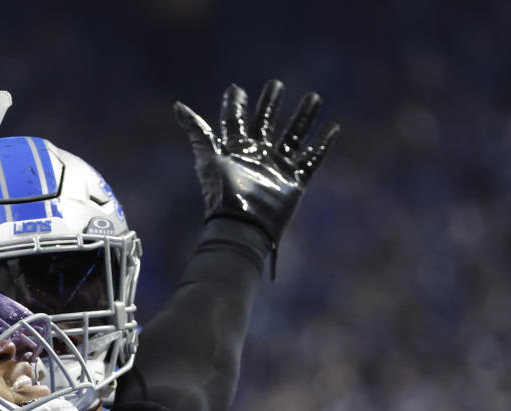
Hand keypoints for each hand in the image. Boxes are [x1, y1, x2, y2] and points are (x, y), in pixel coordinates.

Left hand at [175, 79, 337, 244]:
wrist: (241, 225)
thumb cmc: (222, 192)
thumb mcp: (208, 157)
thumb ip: (197, 131)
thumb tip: (178, 105)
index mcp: (234, 150)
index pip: (234, 121)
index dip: (234, 105)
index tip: (236, 88)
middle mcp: (255, 156)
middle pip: (265, 124)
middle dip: (270, 104)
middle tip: (276, 84)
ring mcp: (275, 168)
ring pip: (292, 136)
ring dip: (303, 117)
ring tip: (314, 97)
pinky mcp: (293, 181)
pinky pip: (311, 159)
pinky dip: (322, 145)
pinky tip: (332, 128)